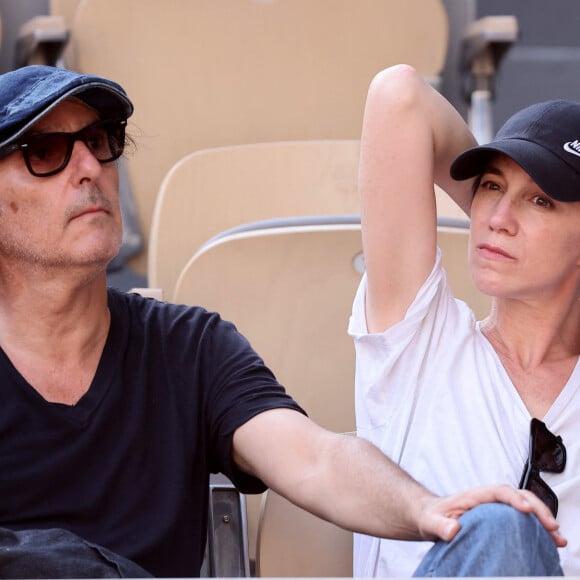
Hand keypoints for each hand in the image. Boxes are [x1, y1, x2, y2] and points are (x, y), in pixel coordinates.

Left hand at [417, 484, 566, 546]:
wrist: (430, 517)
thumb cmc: (430, 516)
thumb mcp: (429, 522)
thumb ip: (439, 525)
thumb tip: (452, 529)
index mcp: (474, 497)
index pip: (499, 491)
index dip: (515, 498)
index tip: (526, 510)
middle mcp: (488, 500)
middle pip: (519, 496)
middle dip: (538, 509)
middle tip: (552, 528)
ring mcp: (496, 510)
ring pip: (526, 508)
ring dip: (543, 520)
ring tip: (557, 539)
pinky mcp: (500, 522)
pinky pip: (523, 522)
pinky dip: (538, 530)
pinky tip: (549, 543)